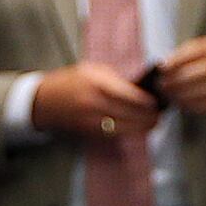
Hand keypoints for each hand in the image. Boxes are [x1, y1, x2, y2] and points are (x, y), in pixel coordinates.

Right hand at [30, 61, 162, 142]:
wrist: (44, 101)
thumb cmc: (71, 81)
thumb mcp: (94, 71)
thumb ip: (117, 80)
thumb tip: (142, 90)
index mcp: (97, 84)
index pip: (131, 96)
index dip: (148, 101)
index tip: (158, 100)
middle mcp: (95, 104)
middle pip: (133, 115)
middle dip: (150, 116)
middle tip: (160, 112)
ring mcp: (93, 121)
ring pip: (128, 129)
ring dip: (144, 127)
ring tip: (154, 122)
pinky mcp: (91, 133)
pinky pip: (117, 135)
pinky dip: (130, 131)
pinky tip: (138, 127)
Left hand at [149, 36, 205, 117]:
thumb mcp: (198, 50)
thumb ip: (181, 56)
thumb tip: (161, 68)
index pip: (192, 53)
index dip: (175, 62)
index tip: (161, 69)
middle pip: (196, 73)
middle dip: (175, 80)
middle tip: (161, 84)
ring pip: (198, 91)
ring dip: (179, 94)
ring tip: (166, 93)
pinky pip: (202, 104)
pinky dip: (187, 103)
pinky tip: (177, 101)